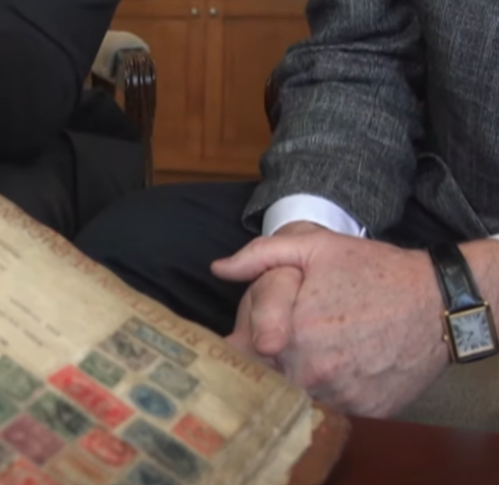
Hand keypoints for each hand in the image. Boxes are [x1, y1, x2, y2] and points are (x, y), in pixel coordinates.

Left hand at [213, 224, 450, 416]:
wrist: (439, 302)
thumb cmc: (375, 271)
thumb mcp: (316, 247)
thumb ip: (261, 256)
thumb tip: (220, 269)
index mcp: (291, 332)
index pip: (241, 351)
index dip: (244, 338)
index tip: (256, 330)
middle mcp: (312, 371)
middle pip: (267, 374)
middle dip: (271, 356)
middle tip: (295, 331)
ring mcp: (340, 395)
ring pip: (298, 394)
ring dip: (300, 376)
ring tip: (324, 345)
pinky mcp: (365, 411)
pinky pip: (331, 406)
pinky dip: (331, 390)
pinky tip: (347, 363)